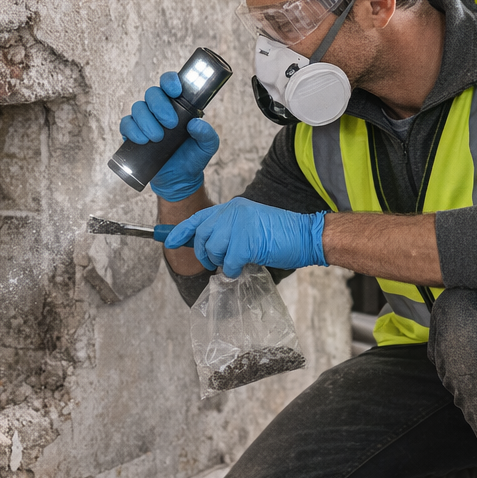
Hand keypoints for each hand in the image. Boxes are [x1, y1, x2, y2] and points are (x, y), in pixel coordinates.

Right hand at [119, 72, 218, 201]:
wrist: (179, 179)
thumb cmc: (193, 157)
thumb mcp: (208, 146)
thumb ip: (207, 134)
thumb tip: (195, 124)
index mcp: (177, 105)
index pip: (169, 83)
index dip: (170, 82)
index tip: (176, 91)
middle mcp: (159, 110)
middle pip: (152, 94)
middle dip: (160, 106)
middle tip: (171, 124)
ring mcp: (145, 121)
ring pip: (138, 108)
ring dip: (147, 121)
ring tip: (158, 138)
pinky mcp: (133, 135)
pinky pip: (126, 124)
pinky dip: (132, 130)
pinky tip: (142, 140)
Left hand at [165, 198, 326, 277]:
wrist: (307, 235)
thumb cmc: (283, 234)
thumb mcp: (251, 225)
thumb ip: (230, 231)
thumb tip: (210, 248)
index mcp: (233, 207)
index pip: (200, 218)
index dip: (181, 231)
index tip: (169, 241)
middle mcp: (233, 212)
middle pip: (203, 237)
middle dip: (206, 254)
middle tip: (217, 263)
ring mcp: (239, 226)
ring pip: (214, 250)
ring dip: (222, 262)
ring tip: (237, 262)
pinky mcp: (246, 242)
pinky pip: (229, 263)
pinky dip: (234, 270)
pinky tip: (244, 267)